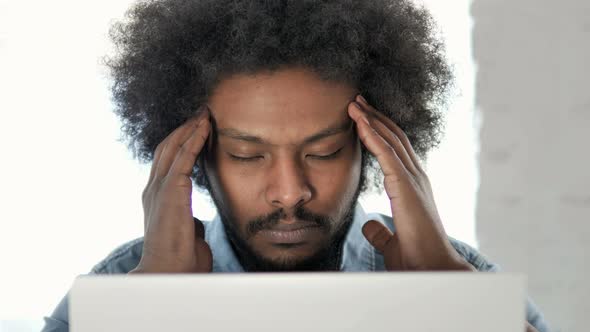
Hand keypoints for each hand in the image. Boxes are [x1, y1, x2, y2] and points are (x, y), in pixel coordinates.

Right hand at [130, 106, 212, 272]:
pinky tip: (204, 127)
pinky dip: (194, 139)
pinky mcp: (170, 190)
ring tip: (204, 114)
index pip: (167, 161)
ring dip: (189, 128)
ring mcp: (159, 188)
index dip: (181, 143)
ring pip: (173, 147)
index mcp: (157, 198)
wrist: (167, 271)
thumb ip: (189, 220)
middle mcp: (154, 188)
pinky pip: (184, 157)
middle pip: (167, 148)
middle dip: (183, 129)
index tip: (196, 130)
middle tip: (200, 113)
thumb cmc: (179, 257)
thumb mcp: (186, 233)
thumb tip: (197, 221)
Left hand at [348, 95, 472, 270]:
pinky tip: (360, 122)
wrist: (431, 267)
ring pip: (390, 139)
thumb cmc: (415, 255)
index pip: (395, 149)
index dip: (379, 131)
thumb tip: (369, 225)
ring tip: (354, 103)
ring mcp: (413, 179)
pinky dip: (372, 135)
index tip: (362, 117)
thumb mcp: (392, 239)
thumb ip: (380, 230)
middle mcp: (416, 176)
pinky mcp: (406, 186)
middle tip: (357, 101)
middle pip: (393, 137)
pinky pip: (386, 154)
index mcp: (413, 185)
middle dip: (374, 117)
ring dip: (371, 119)